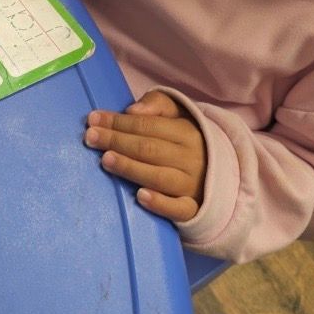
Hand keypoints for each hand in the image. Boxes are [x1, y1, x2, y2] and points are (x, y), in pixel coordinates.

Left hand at [85, 90, 205, 221]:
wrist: (223, 174)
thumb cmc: (187, 142)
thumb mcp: (179, 115)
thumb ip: (158, 104)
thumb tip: (133, 110)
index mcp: (187, 132)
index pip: (147, 126)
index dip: (119, 122)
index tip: (93, 119)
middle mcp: (191, 158)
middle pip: (149, 149)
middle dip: (117, 141)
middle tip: (90, 137)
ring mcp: (192, 185)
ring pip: (158, 177)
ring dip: (131, 168)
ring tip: (105, 160)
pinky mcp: (193, 209)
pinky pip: (178, 209)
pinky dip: (160, 203)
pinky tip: (140, 197)